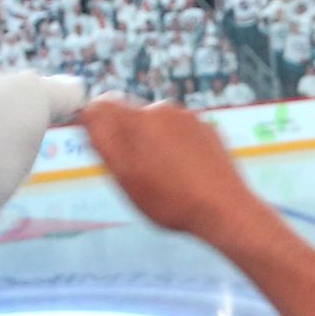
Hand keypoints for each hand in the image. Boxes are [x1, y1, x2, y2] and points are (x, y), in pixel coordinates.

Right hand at [83, 97, 269, 248]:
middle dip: (126, 138)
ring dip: (152, 143)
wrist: (225, 210)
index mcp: (137, 119)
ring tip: (165, 177)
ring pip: (155, 124)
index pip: (100, 106)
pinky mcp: (207, 129)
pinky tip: (186, 173)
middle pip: (129, 115)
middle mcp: (161, 109)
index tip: (102, 149)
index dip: (94, 125)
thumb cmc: (170, 200)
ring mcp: (188, 117)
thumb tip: (89, 114)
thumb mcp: (125, 177)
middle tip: (137, 173)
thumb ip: (103, 141)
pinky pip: (180, 132)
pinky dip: (176, 147)